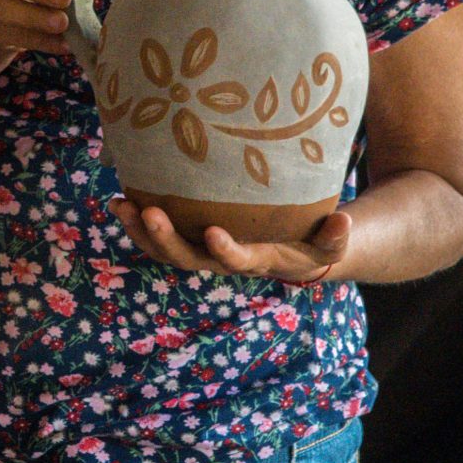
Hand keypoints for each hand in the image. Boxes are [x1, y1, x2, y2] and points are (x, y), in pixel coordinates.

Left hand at [109, 200, 350, 285]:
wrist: (296, 255)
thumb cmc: (315, 244)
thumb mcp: (331, 243)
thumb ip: (336, 235)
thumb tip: (342, 219)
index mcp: (256, 260)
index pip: (237, 261)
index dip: (225, 251)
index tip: (214, 232)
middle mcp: (222, 260)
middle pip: (187, 258)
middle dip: (165, 238)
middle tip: (148, 212)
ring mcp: (202, 252)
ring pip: (164, 250)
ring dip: (140, 231)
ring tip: (120, 205)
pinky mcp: (190, 239)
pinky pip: (157, 238)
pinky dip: (137, 222)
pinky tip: (120, 201)